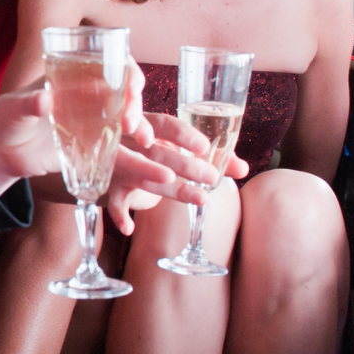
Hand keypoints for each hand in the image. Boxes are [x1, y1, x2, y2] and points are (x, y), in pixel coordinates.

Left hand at [0, 66, 226, 208]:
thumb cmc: (4, 119)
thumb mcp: (13, 109)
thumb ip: (30, 104)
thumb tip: (45, 99)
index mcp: (84, 80)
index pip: (119, 73)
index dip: (131, 84)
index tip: (132, 101)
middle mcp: (102, 104)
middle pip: (145, 110)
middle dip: (175, 130)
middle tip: (185, 146)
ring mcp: (105, 133)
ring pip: (149, 145)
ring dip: (177, 160)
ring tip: (208, 177)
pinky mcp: (101, 159)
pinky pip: (132, 169)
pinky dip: (152, 178)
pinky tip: (176, 187)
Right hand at [102, 111, 247, 232]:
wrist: (108, 153)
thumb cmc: (154, 148)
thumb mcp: (179, 148)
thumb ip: (211, 156)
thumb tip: (244, 169)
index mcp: (149, 125)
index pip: (165, 124)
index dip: (183, 136)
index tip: (205, 147)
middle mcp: (131, 142)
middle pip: (157, 153)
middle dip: (185, 166)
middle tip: (212, 177)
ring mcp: (119, 165)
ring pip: (140, 176)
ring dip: (168, 188)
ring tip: (199, 198)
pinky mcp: (112, 186)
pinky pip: (113, 201)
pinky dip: (119, 214)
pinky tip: (129, 228)